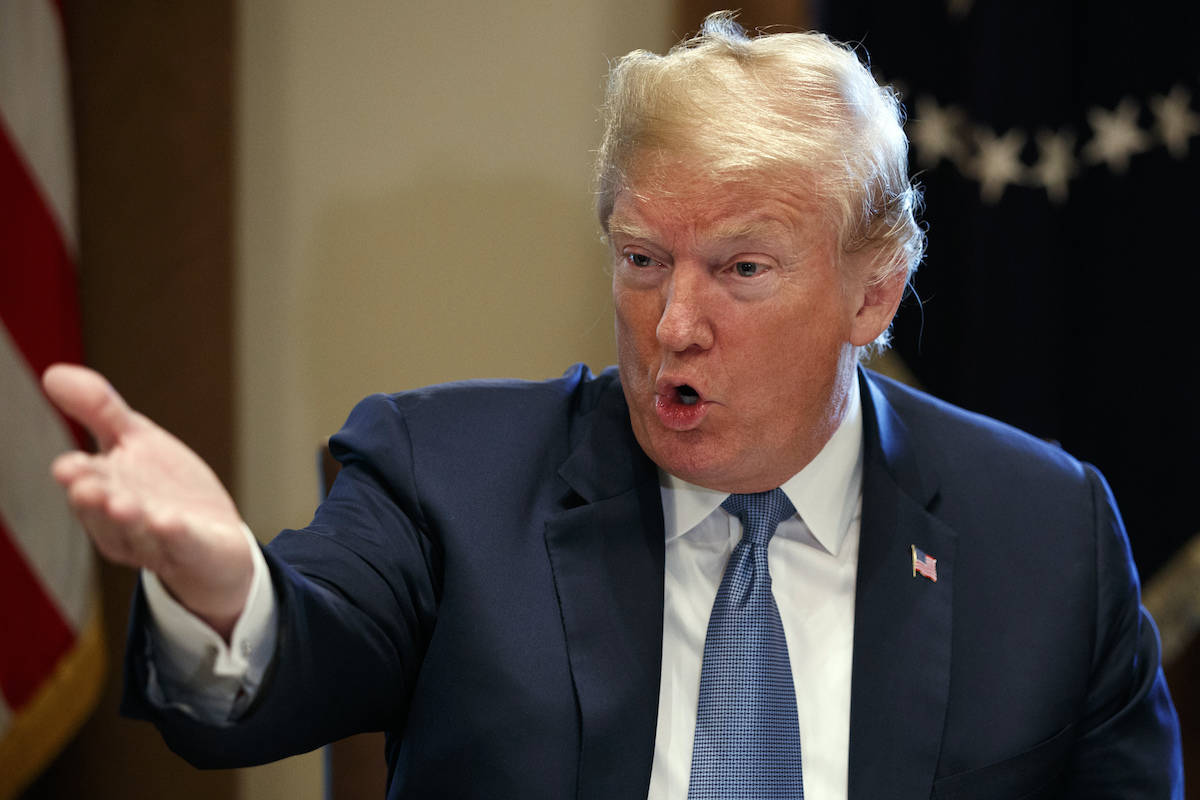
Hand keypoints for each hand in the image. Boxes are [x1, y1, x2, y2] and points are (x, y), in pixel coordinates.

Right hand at [43, 364, 251, 639]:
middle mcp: (123, 523)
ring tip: (125, 505)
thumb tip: (53, 372)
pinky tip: (169, 522)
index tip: (68, 466)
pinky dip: (174, 535)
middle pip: (104, 511)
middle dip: (94, 500)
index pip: (85, 482)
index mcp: (105, 491)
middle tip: (86, 487)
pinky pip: (181, 545)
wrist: (214, 540)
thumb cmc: (165, 490)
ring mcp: (157, 541)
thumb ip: (99, 410)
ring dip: (129, 519)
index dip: (77, 475)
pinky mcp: (194, 552)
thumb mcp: (136, 440)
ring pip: (137, 532)